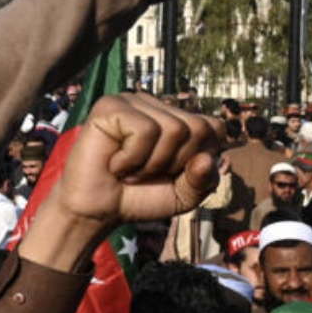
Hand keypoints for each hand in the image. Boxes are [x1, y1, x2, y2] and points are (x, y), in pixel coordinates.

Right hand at [47, 94, 222, 232]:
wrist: (97, 210)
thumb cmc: (138, 197)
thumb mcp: (183, 195)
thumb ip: (204, 181)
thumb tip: (207, 160)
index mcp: (176, 118)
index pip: (214, 127)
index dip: (199, 158)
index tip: (171, 173)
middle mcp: (156, 105)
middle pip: (198, 128)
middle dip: (176, 162)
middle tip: (147, 172)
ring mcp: (132, 102)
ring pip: (174, 129)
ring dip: (151, 163)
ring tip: (130, 169)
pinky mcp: (110, 106)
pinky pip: (144, 131)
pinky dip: (132, 158)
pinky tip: (115, 163)